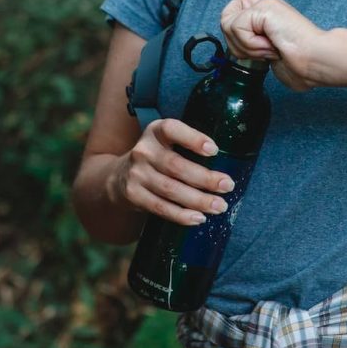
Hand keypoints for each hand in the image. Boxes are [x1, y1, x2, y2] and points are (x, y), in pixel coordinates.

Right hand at [107, 119, 235, 225]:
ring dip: (198, 200)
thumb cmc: (157, 159)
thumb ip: (188, 147)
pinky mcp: (133, 195)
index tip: (214, 150)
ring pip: (171, 189)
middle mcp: (143, 150)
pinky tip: (199, 218)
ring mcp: (136, 174)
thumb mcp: (166, 143)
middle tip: (228, 186)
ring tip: (219, 206)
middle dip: (205, 178)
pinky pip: (161, 207)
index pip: (172, 129)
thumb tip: (227, 164)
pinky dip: (182, 215)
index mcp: (156, 132)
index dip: (193, 139)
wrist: (118, 177)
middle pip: (176, 166)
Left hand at [220, 0, 325, 90]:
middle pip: (225, 17)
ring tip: (268, 51)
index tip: (256, 52)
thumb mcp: (270, 57)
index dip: (236, 35)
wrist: (317, 61)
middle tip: (260, 52)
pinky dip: (251, 44)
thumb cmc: (303, 65)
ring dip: (245, 46)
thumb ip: (254, 47)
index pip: (233, 14)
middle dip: (236, 42)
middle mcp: (265, 6)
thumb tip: (236, 51)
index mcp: (268, 17)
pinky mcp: (264, 7)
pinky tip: (270, 47)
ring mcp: (265, 4)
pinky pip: (237, 27)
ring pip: (227, 23)